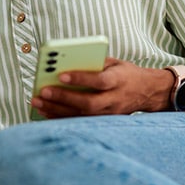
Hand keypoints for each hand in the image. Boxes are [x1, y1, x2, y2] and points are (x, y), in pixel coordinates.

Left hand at [31, 58, 174, 117]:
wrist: (147, 92)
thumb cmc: (125, 73)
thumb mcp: (114, 62)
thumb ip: (94, 63)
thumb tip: (65, 64)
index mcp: (119, 80)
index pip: (100, 81)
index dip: (81, 79)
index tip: (61, 74)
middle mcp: (115, 99)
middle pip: (88, 103)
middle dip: (63, 98)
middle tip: (42, 92)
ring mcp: (110, 114)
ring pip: (81, 116)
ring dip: (57, 110)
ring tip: (37, 102)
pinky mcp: (104, 121)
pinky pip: (80, 122)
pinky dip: (61, 117)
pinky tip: (45, 111)